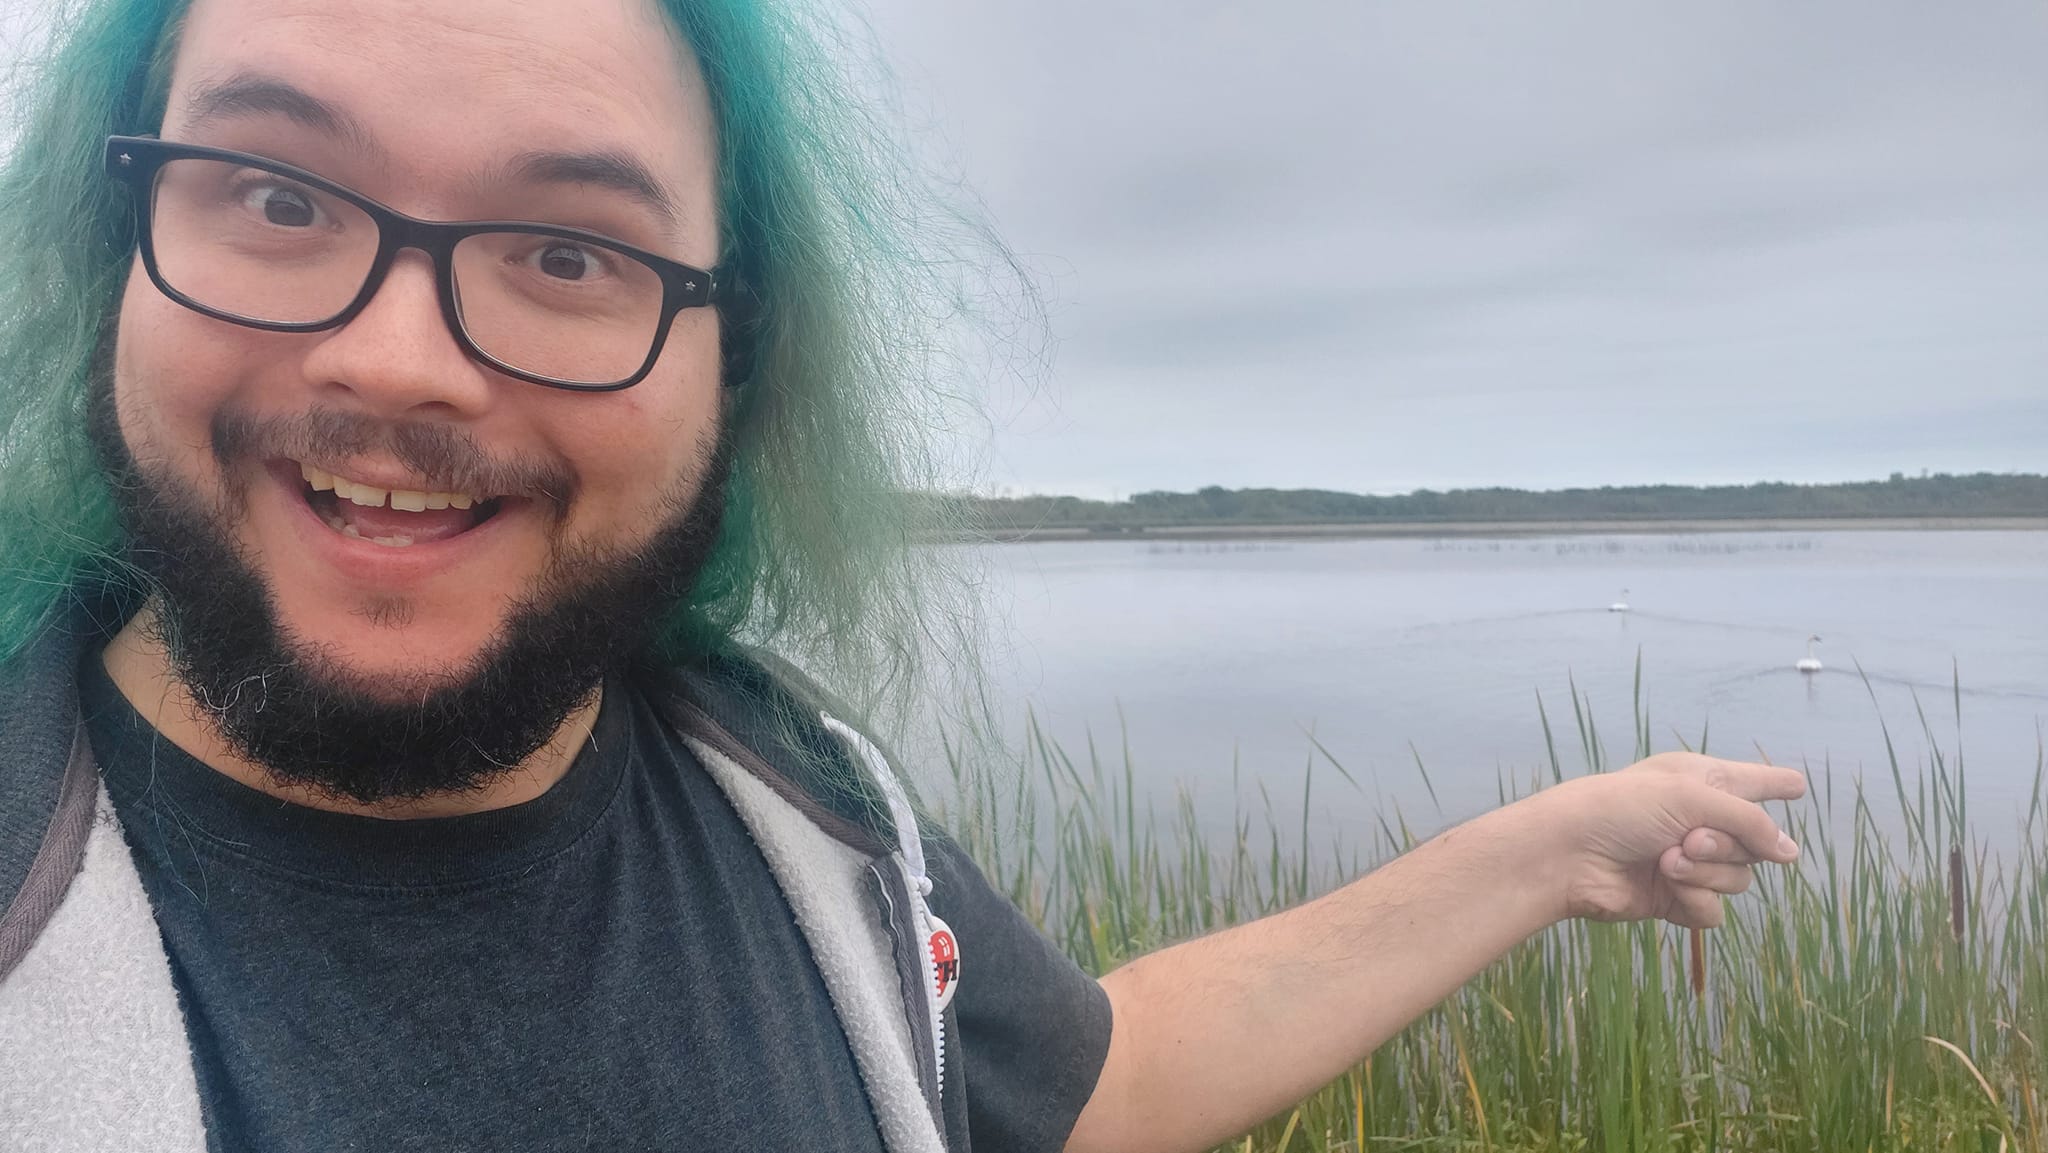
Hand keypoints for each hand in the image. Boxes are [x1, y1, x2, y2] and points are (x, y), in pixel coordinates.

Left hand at [1525, 753, 1805, 928]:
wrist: (1569, 855)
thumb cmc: (1621, 809)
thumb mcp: (1690, 797)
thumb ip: (1749, 821)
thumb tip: (1790, 854)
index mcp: (1701, 782)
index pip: (1752, 782)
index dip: (1775, 783)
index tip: (1797, 785)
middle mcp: (1699, 821)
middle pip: (1754, 844)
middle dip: (1727, 845)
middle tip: (1688, 839)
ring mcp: (1689, 863)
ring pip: (1738, 880)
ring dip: (1706, 874)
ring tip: (1666, 860)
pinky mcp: (1675, 899)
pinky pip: (1713, 911)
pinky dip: (1694, 900)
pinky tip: (1667, 888)